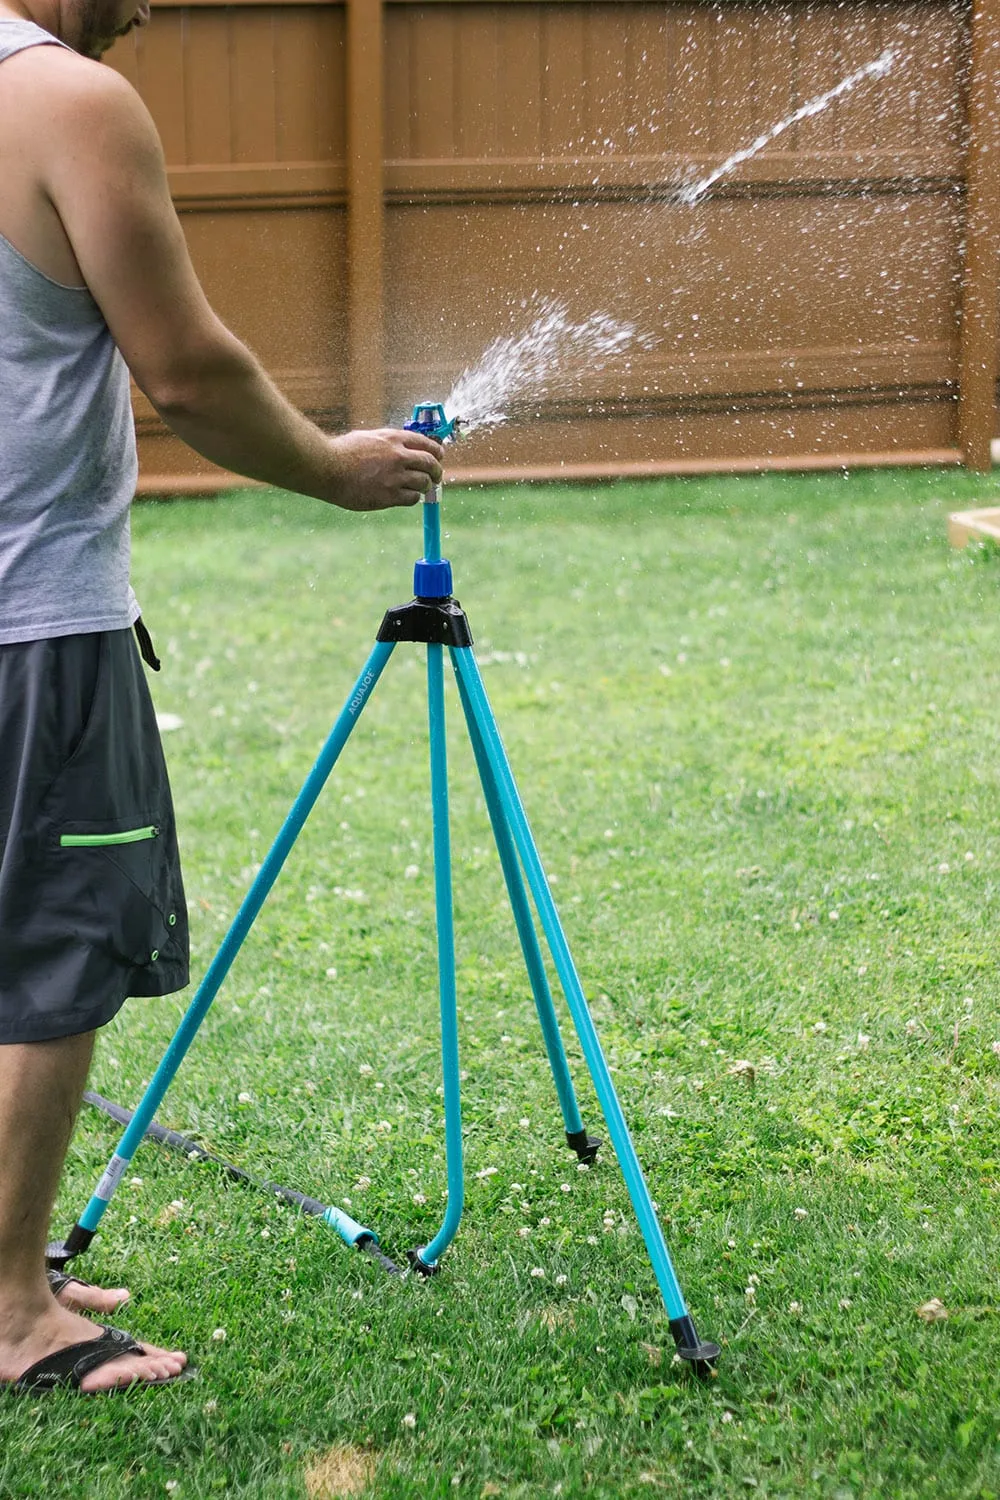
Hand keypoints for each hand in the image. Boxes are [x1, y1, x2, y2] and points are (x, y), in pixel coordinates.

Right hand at [327, 428, 444, 511]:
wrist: (327, 468)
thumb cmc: (342, 452)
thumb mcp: (368, 437)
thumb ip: (388, 442)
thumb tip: (402, 446)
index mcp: (394, 439)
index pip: (426, 444)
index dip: (436, 452)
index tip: (439, 457)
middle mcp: (398, 456)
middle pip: (430, 464)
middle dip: (436, 471)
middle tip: (436, 477)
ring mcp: (394, 477)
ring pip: (423, 483)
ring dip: (424, 486)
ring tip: (420, 488)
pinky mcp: (388, 496)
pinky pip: (412, 498)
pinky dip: (412, 497)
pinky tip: (406, 496)